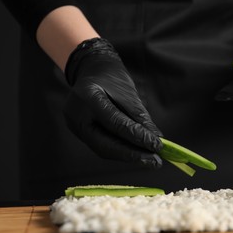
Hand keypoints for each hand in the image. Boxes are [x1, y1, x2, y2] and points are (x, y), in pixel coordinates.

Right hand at [63, 38, 162, 167]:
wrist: (91, 70)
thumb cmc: (111, 77)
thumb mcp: (128, 92)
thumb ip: (140, 116)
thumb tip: (156, 139)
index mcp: (88, 98)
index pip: (115, 123)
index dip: (138, 137)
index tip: (158, 146)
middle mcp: (76, 115)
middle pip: (105, 144)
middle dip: (132, 155)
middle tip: (155, 162)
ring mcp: (74, 125)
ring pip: (103, 148)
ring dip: (128, 156)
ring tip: (150, 160)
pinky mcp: (79, 132)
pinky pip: (101, 145)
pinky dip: (120, 150)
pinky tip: (137, 154)